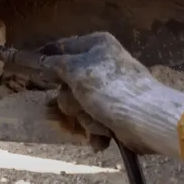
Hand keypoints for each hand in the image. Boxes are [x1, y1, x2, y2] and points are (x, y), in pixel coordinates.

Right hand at [38, 32, 183, 158]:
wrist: (148, 120)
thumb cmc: (111, 89)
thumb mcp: (77, 71)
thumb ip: (54, 64)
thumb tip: (38, 60)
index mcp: (94, 46)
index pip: (59, 48)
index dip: (46, 62)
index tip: (34, 75)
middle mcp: (100, 65)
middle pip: (65, 85)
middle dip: (72, 103)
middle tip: (81, 105)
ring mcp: (106, 91)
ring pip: (77, 107)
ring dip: (86, 119)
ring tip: (101, 122)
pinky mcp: (112, 113)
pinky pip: (91, 121)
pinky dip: (96, 131)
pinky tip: (104, 137)